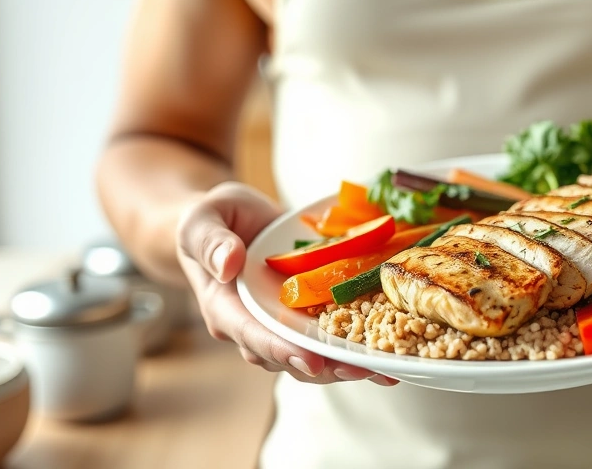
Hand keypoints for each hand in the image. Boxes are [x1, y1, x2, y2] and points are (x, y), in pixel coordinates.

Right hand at [176, 181, 397, 385]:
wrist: (227, 222)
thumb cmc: (212, 221)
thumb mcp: (202, 222)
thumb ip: (210, 242)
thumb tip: (228, 264)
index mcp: (226, 309)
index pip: (253, 336)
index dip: (282, 351)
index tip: (311, 361)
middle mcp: (255, 325)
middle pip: (290, 355)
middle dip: (328, 366)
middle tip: (363, 369)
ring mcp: (281, 323)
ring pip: (314, 352)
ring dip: (348, 362)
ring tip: (385, 367)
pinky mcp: (304, 314)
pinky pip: (330, 332)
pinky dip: (357, 340)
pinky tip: (389, 345)